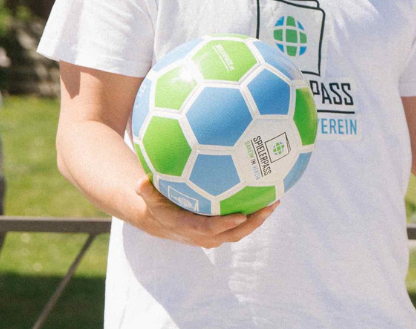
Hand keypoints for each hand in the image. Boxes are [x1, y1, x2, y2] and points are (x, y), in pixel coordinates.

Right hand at [128, 176, 277, 248]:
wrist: (160, 220)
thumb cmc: (156, 204)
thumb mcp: (148, 197)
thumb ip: (146, 190)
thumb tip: (140, 180)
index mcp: (189, 228)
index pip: (209, 229)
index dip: (225, 224)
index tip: (240, 216)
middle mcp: (205, 235)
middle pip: (234, 234)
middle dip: (253, 222)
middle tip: (269, 206)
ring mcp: (215, 234)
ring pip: (241, 231)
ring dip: (259, 218)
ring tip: (275, 200)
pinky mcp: (221, 229)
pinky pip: (241, 223)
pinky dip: (254, 212)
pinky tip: (266, 194)